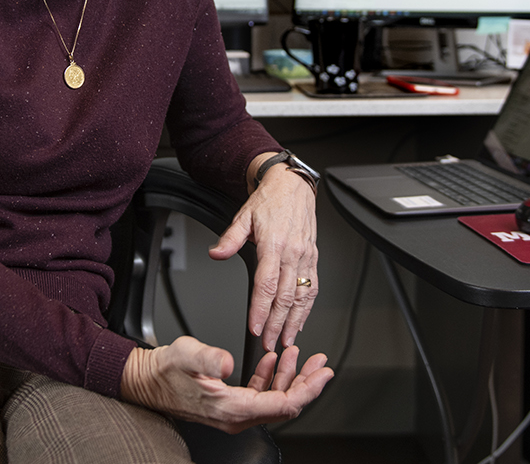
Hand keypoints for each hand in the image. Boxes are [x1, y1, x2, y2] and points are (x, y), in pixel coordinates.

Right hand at [120, 336, 332, 432]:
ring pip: (274, 398)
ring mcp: (234, 411)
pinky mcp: (229, 403)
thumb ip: (209, 358)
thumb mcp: (187, 356)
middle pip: (284, 404)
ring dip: (289, 376)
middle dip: (306, 382)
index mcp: (233, 408)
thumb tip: (227, 362)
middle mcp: (237, 416)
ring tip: (298, 354)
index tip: (324, 373)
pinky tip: (272, 359)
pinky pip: (259, 394)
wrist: (146, 380)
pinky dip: (270, 376)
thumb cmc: (164, 371)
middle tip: (321, 363)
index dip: (308, 389)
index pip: (283, 404)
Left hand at [209, 156, 318, 350]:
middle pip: (285, 297)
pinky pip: (312, 287)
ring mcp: (305, 256)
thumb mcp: (243, 216)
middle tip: (268, 344)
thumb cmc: (270, 201)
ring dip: (294, 321)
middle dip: (276, 324)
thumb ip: (229, 239)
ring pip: (302, 296)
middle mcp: (292, 252)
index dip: (260, 309)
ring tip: (285, 340)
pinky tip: (300, 321)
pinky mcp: (313, 258)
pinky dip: (307, 308)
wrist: (292, 186)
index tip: (255, 328)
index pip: (266, 284)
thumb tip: (216, 254)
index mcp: (274, 244)